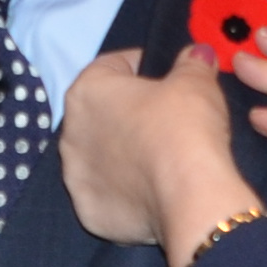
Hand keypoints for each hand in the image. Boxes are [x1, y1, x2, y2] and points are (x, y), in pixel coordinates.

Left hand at [57, 47, 259, 266]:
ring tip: (160, 157)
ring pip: (101, 157)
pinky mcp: (89, 212)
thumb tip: (197, 54)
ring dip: (123, 153)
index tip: (167, 75)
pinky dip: (126, 190)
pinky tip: (152, 190)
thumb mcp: (196, 83)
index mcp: (87, 92)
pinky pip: (107, 194)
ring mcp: (75, 177)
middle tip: (167, 118)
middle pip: (102, 113)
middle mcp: (70, 133)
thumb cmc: (185, 128)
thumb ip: (192, 63)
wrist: (191, 198)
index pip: (113, 66)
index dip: (144, 65)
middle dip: (130, 112)